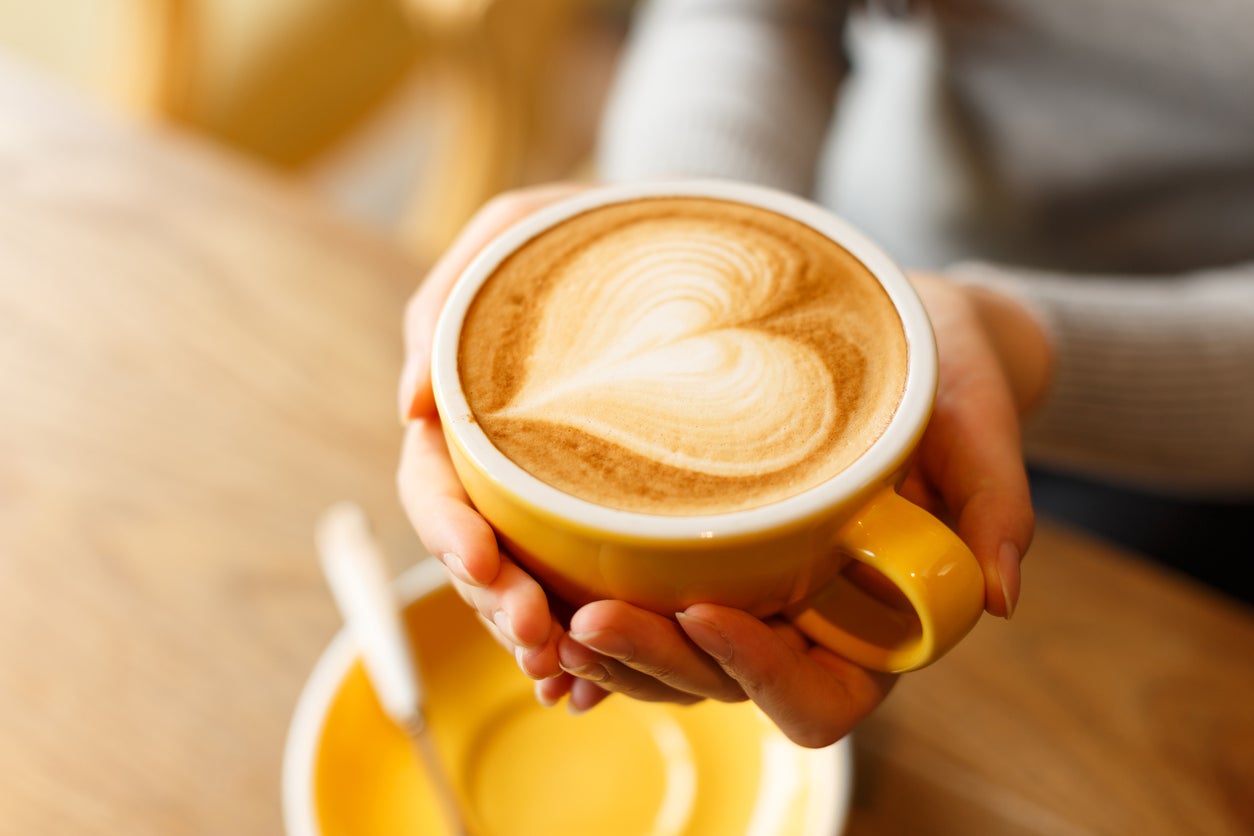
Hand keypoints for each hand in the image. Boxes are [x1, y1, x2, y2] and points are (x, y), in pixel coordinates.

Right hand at [398, 184, 588, 705]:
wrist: (686, 250)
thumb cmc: (591, 229)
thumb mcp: (516, 233)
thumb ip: (448, 302)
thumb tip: (406, 406)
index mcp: (471, 413)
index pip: (437, 484)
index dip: (448, 532)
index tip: (481, 562)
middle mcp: (506, 467)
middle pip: (478, 555)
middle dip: (498, 603)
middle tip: (541, 639)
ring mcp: (554, 500)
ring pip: (527, 588)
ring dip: (540, 639)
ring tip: (571, 675)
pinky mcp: (611, 520)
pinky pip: (588, 591)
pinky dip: (587, 645)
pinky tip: (597, 685)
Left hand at [549, 273, 1048, 746]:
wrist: (901, 335)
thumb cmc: (944, 373)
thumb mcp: (980, 414)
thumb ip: (995, 502)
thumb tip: (1000, 596)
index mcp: (877, 619)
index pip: (819, 695)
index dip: (760, 671)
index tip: (706, 611)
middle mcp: (806, 622)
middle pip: (722, 688)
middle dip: (653, 665)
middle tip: (587, 620)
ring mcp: (750, 594)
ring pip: (670, 663)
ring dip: (607, 656)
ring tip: (543, 614)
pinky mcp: (704, 555)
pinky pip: (642, 607)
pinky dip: (588, 616)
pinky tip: (542, 600)